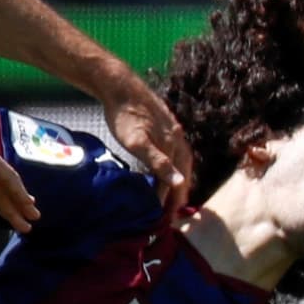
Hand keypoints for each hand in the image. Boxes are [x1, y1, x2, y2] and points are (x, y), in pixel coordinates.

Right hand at [0, 121, 40, 233]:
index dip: (1, 203)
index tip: (11, 214)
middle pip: (3, 190)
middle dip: (15, 207)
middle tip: (27, 222)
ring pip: (10, 185)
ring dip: (22, 202)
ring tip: (33, 217)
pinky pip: (9, 178)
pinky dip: (19, 191)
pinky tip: (27, 203)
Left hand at [104, 86, 193, 212]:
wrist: (119, 86)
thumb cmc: (125, 116)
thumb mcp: (138, 143)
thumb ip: (159, 163)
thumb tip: (180, 183)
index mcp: (174, 145)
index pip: (177, 179)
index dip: (172, 199)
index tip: (166, 218)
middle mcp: (178, 138)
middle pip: (183, 171)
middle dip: (179, 193)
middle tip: (173, 212)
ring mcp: (172, 130)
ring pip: (180, 161)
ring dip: (177, 179)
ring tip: (171, 194)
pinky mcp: (164, 124)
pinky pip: (173, 151)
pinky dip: (172, 165)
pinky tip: (164, 167)